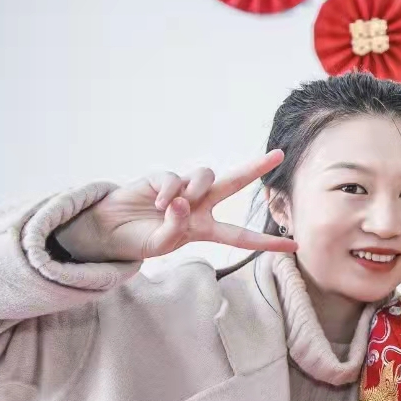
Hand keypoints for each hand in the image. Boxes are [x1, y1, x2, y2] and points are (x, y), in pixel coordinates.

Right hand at [54, 151, 298, 262]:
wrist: (106, 231)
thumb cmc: (137, 241)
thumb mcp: (160, 246)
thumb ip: (175, 228)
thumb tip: (182, 201)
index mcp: (204, 229)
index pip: (241, 237)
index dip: (267, 241)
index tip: (294, 243)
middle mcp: (198, 205)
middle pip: (233, 183)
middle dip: (256, 168)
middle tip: (278, 154)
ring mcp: (182, 190)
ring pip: (205, 176)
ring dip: (196, 187)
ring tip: (175, 204)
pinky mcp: (161, 178)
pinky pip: (175, 178)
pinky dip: (168, 190)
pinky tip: (157, 202)